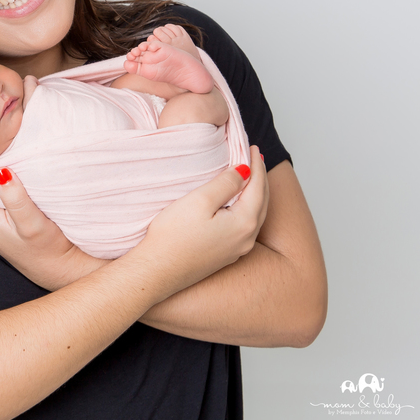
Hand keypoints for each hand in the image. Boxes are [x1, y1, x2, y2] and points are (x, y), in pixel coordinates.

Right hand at [135, 147, 269, 291]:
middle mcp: (246, 239)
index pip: (258, 187)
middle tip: (255, 158)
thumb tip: (244, 171)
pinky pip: (245, 227)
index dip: (256, 165)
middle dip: (260, 178)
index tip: (252, 148)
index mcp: (244, 223)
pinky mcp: (225, 256)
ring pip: (256, 215)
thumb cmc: (173, 236)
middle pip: (262, 202)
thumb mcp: (199, 201)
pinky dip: (248, 209)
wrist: (157, 271)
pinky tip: (238, 204)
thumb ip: (225, 183)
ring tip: (250, 177)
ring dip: (256, 194)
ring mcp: (237, 250)